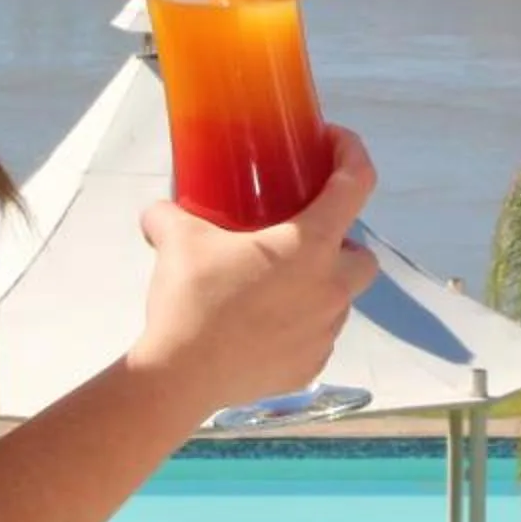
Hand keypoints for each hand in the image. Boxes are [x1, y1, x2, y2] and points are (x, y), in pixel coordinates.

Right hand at [130, 130, 378, 416]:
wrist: (180, 378)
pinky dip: (300, 326)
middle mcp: (331, 288)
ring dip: (318, 287)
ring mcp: (325, 332)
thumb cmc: (191, 300)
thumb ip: (171, 215)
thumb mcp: (177, 240)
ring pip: (340, 300)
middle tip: (299, 239)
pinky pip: (318, 337)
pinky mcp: (310, 366)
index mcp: (310, 245)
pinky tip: (264, 327)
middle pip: (363, 256)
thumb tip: (157, 212)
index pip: (356, 185)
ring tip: (273, 287)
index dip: (352, 154)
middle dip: (341, 244)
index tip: (334, 144)